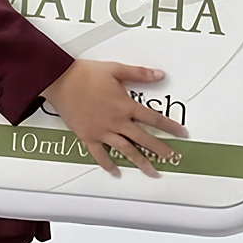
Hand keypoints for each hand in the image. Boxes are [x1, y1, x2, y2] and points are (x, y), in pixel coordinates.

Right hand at [41, 61, 186, 177]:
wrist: (61, 81)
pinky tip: (116, 172)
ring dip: (140, 161)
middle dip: (160, 149)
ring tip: (152, 172)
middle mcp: (116, 121)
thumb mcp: (117, 70)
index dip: (170, 127)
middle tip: (172, 158)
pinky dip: (108, 164)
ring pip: (125, 150)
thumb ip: (140, 74)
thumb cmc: (87, 74)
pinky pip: (100, 154)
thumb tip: (160, 75)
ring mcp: (102, 131)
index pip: (154, 119)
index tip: (181, 134)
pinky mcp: (88, 136)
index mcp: (126, 106)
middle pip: (143, 139)